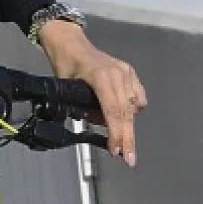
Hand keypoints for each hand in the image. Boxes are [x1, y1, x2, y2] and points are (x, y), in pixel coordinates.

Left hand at [35, 20, 145, 166]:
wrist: (71, 43)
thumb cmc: (65, 65)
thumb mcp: (66, 89)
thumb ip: (81, 108)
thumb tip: (94, 125)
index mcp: (101, 78)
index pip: (112, 111)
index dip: (115, 133)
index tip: (116, 151)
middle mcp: (118, 74)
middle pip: (126, 112)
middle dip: (127, 138)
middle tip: (129, 160)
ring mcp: (126, 72)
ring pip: (132, 106)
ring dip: (126, 125)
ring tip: (117, 138)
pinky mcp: (130, 72)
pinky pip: (137, 96)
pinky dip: (131, 109)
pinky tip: (122, 115)